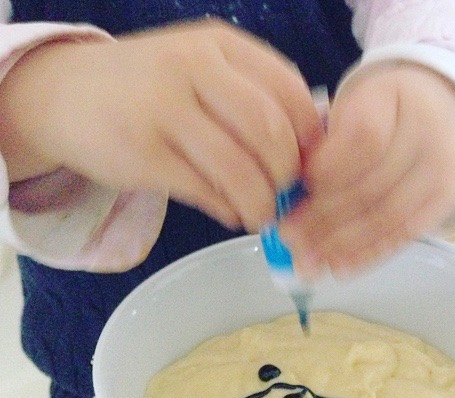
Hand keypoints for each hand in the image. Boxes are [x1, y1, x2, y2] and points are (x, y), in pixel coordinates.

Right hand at [0, 20, 321, 230]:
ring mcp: (164, 107)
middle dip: (288, 176)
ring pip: (239, 168)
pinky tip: (232, 213)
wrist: (65, 95)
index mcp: (221, 45)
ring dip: (261, 203)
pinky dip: (229, 210)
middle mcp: (194, 67)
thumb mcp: (202, 71)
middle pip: (270, 131)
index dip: (311, 139)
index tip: (310, 167)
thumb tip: (305, 156)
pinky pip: (205, 191)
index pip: (290, 92)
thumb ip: (251, 98)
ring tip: (261, 215)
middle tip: (287, 197)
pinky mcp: (142, 152)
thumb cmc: (149, 88)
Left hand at [280, 63, 454, 275]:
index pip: (363, 140)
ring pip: (386, 217)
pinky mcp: (445, 202)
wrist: (442, 107)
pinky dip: (368, 255)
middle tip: (288, 238)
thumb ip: (325, 144)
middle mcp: (427, 134)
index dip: (328, 170)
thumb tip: (288, 196)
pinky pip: (403, 235)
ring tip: (307, 263)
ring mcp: (442, 171)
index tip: (294, 190)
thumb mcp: (353, 108)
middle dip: (324, 218)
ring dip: (342, 245)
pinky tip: (339, 268)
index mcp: (394, 98)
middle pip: (371, 186)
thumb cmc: (382, 111)